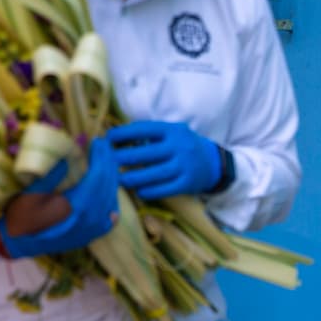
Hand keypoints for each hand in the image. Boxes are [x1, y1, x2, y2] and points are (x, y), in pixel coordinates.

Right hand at [0, 138, 119, 257]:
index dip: (100, 158)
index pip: (97, 177)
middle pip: (107, 186)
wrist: (20, 243)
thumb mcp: (32, 193)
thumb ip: (51, 176)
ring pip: (111, 198)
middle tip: (105, 146)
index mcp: (77, 208)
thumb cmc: (22, 217)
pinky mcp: (93, 234)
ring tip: (106, 161)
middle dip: (108, 163)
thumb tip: (67, 158)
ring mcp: (94, 229)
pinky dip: (111, 197)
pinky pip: (110, 213)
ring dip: (111, 178)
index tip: (99, 141)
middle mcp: (91, 219)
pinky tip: (109, 187)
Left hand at [107, 120, 223, 199]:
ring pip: (152, 174)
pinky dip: (148, 191)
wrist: (212, 163)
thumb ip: (150, 134)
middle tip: (107, 162)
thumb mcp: (172, 133)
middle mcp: (179, 147)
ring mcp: (184, 166)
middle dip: (122, 158)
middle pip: (144, 154)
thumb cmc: (183, 146)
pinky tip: (139, 190)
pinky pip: (163, 190)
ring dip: (132, 178)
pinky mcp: (187, 183)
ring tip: (119, 179)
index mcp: (172, 130)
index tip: (107, 139)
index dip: (122, 134)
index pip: (143, 129)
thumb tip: (117, 138)